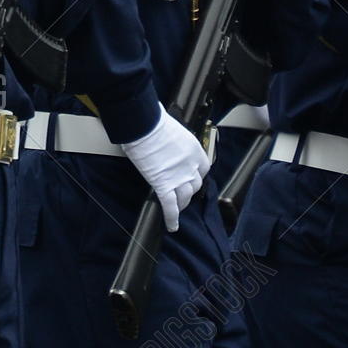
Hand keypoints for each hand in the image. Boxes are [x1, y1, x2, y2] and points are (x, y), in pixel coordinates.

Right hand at [119, 105, 208, 231]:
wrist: (145, 125)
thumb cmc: (154, 122)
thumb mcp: (172, 129)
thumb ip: (173, 141)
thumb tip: (164, 142)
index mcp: (195, 151)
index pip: (202, 170)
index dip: (195, 175)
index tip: (189, 177)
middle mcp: (191, 167)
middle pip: (195, 186)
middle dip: (189, 190)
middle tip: (180, 192)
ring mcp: (179, 178)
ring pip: (184, 198)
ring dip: (181, 204)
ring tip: (175, 208)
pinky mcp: (163, 185)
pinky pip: (170, 205)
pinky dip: (171, 218)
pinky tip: (172, 226)